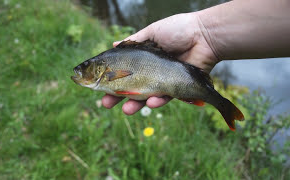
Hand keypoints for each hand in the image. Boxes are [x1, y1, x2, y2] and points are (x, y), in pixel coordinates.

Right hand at [102, 13, 218, 114]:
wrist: (204, 36)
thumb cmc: (178, 30)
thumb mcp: (151, 33)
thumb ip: (133, 41)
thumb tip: (113, 44)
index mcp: (144, 59)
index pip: (124, 72)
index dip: (112, 80)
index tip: (100, 87)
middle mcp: (152, 71)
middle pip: (132, 88)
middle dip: (118, 97)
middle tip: (106, 104)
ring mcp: (164, 81)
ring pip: (147, 97)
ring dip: (135, 105)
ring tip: (127, 110)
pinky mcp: (178, 88)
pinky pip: (166, 98)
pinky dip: (158, 101)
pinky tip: (151, 102)